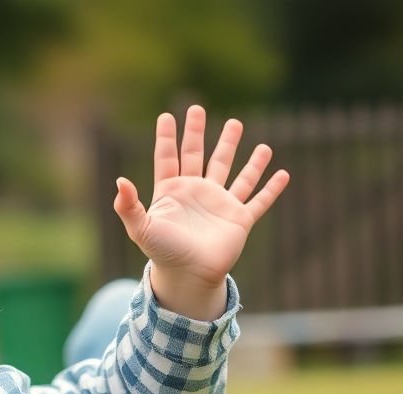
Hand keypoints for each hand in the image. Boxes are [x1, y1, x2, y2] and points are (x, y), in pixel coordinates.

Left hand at [114, 105, 289, 317]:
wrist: (188, 276)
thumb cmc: (163, 253)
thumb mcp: (140, 229)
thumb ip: (128, 206)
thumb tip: (120, 181)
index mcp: (172, 192)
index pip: (168, 158)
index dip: (167, 138)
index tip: (166, 116)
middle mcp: (196, 193)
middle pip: (198, 155)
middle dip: (198, 133)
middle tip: (198, 109)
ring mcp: (219, 204)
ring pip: (230, 170)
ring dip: (235, 149)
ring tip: (237, 125)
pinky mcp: (239, 219)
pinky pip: (258, 200)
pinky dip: (271, 188)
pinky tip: (283, 173)